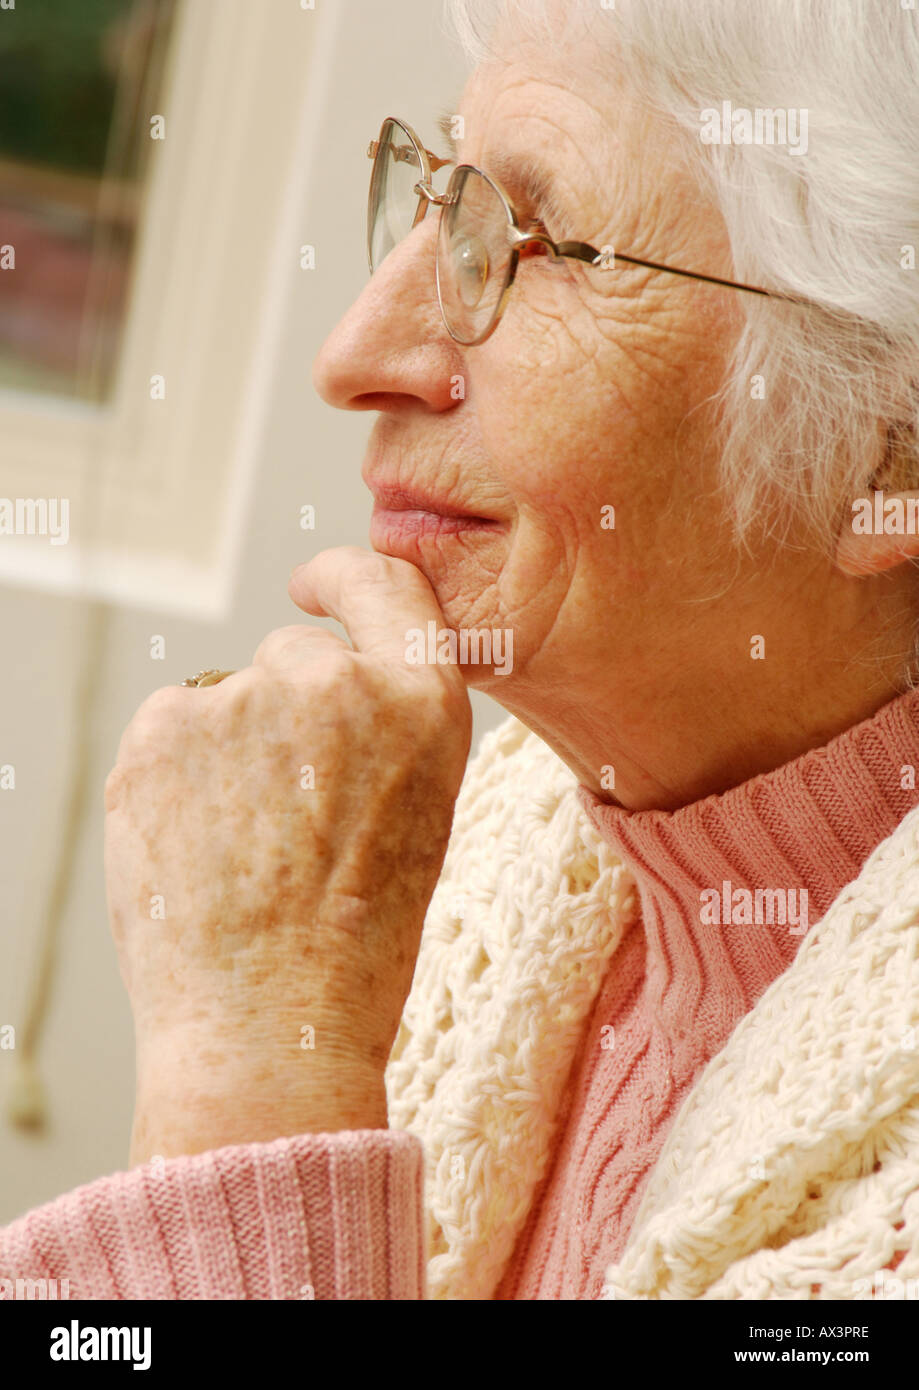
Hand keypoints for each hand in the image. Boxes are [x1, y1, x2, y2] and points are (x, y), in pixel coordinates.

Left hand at [103, 548, 471, 1162]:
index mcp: (422, 701)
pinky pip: (169, 732)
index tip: (311, 582)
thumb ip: (387, 726)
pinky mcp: (161, 731)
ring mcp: (242, 700)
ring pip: (226, 701)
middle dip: (286, 714)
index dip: (343, 577)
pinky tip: (199, 849)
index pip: (385, 585)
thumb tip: (319, 677)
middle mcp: (335, 681)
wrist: (272, 1027)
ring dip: (228, 752)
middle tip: (286, 812)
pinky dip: (175, 778)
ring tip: (244, 851)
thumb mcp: (421, 815)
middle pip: (294, 659)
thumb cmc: (357, 943)